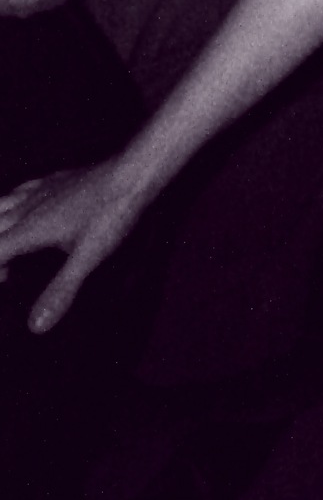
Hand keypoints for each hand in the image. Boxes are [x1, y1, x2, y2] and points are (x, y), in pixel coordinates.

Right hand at [0, 157, 148, 328]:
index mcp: (31, 228)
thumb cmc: (112, 213)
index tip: (4, 282)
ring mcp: (41, 190)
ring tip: (6, 244)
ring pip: (1, 204)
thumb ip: (61, 290)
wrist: (132, 173)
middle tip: (6, 273)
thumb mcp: (88, 257)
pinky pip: (22, 189)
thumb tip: (36, 326)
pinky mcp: (55, 179)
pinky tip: (25, 208)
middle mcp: (29, 206)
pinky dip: (14, 203)